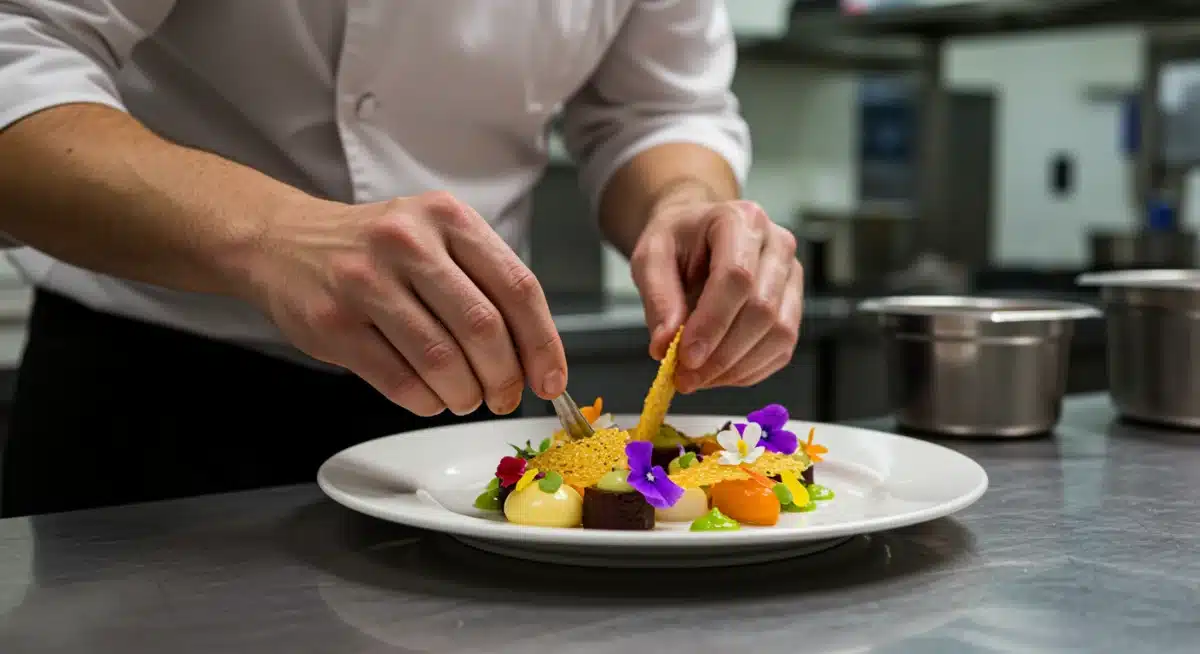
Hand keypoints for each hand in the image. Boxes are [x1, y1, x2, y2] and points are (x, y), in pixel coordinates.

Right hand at [241, 191, 567, 416]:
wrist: (282, 241)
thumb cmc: (376, 248)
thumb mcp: (435, 238)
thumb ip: (484, 283)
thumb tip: (534, 357)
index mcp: (447, 217)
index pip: (517, 286)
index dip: (542, 342)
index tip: (551, 380)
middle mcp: (408, 242)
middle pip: (483, 327)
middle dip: (505, 377)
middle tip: (505, 397)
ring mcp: (365, 282)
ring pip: (442, 359)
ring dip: (465, 394)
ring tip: (466, 398)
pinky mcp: (333, 324)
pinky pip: (399, 380)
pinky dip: (427, 400)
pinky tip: (431, 397)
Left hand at [630, 199, 801, 392]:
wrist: (697, 234)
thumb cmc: (676, 241)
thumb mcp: (651, 257)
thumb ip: (658, 298)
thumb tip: (665, 346)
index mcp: (741, 220)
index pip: (737, 277)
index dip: (713, 323)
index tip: (685, 357)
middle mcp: (777, 245)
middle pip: (763, 309)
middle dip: (722, 354)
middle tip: (686, 378)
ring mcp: (792, 276)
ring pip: (780, 333)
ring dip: (737, 367)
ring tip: (698, 379)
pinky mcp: (794, 305)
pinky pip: (782, 348)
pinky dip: (750, 371)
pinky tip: (719, 374)